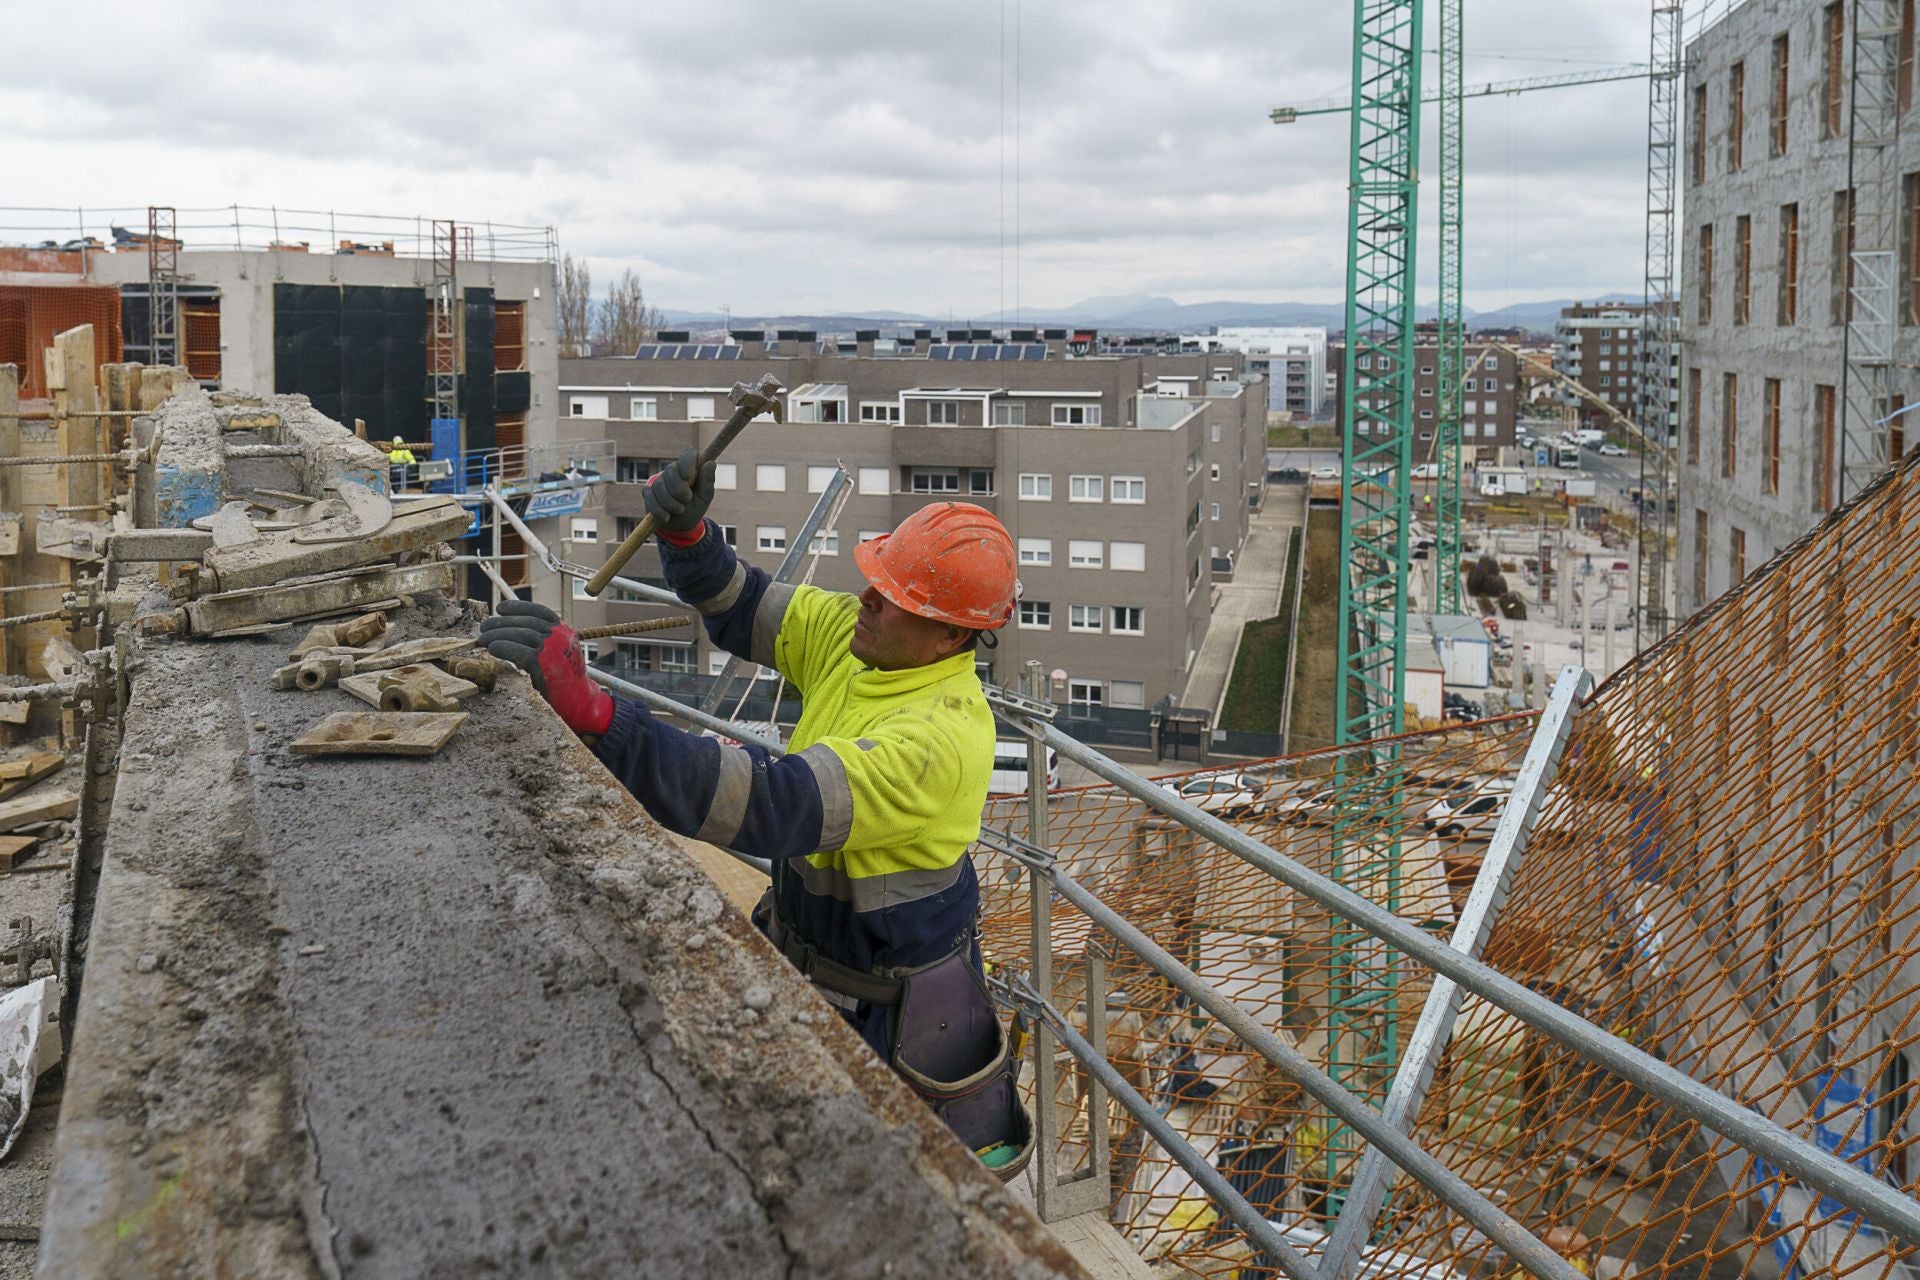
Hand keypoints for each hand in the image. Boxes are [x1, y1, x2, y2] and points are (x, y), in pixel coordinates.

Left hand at [478, 600, 613, 736]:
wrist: (580, 701)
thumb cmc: (566, 679)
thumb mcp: (560, 652)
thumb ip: (543, 641)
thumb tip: (512, 631)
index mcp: (564, 631)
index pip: (539, 611)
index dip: (518, 608)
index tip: (500, 608)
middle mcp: (560, 636)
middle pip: (525, 622)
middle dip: (501, 623)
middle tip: (484, 627)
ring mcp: (553, 649)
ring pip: (520, 634)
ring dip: (497, 635)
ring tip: (483, 639)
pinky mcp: (543, 664)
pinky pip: (518, 651)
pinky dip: (503, 647)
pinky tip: (493, 648)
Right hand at [642, 448, 716, 533]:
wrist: (680, 526)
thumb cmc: (695, 508)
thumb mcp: (704, 497)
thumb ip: (707, 481)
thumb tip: (710, 463)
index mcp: (689, 468)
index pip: (688, 454)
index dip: (687, 462)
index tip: (688, 476)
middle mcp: (673, 471)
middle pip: (670, 470)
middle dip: (679, 489)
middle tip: (687, 500)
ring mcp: (659, 480)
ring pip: (659, 486)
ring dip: (671, 503)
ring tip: (679, 510)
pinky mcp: (648, 492)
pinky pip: (650, 497)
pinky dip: (659, 510)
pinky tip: (666, 516)